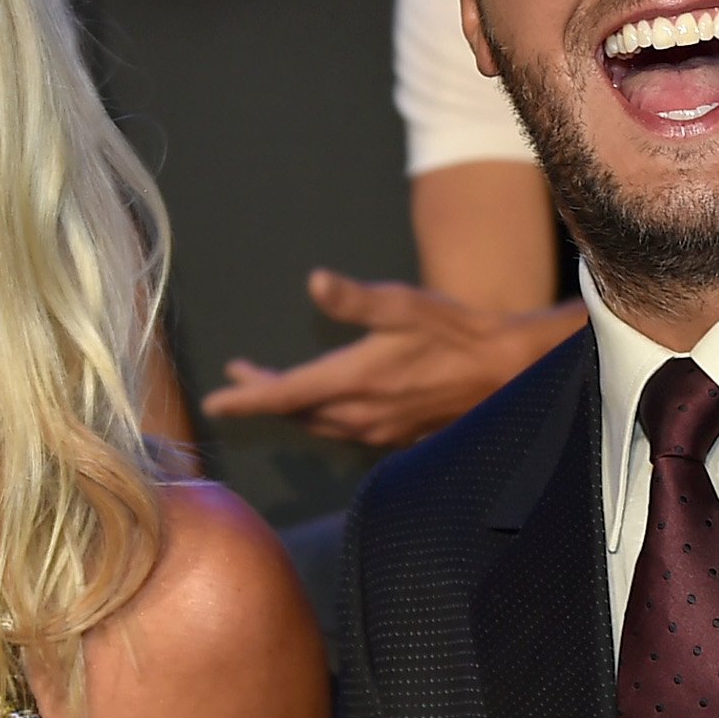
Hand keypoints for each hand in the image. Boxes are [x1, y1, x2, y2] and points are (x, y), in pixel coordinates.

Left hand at [202, 270, 583, 448]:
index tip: (215, 401)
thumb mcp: (403, 304)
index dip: (247, 396)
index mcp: (352, 381)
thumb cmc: (454, 333)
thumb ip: (354, 298)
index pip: (284, 395)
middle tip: (241, 378)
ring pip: (319, 424)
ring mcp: (378, 430)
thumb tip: (314, 281)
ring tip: (275, 388)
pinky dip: (323, 415)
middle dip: (265, 395)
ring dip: (293, 406)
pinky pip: (345, 430)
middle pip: (296, 412)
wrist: (504, 372)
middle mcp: (358, 414)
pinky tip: (327, 403)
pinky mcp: (396, 436)